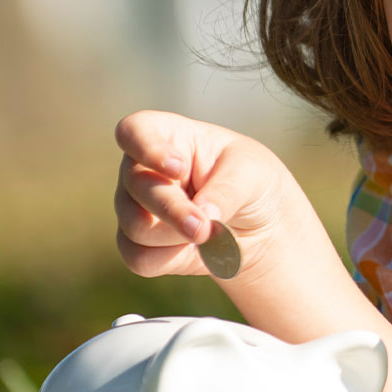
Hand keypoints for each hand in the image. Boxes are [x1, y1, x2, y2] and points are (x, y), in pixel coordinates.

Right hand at [112, 109, 301, 279]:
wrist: (257, 224)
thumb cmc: (250, 181)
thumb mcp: (252, 173)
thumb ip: (227, 190)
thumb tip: (202, 216)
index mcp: (166, 135)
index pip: (134, 131)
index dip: (147, 149)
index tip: (177, 167)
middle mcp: (140, 168)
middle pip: (136, 187)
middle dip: (173, 209)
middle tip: (204, 227)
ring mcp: (134, 206)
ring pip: (136, 226)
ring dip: (177, 235)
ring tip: (209, 233)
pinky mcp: (137, 243)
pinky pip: (138, 257)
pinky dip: (169, 259)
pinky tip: (193, 250)